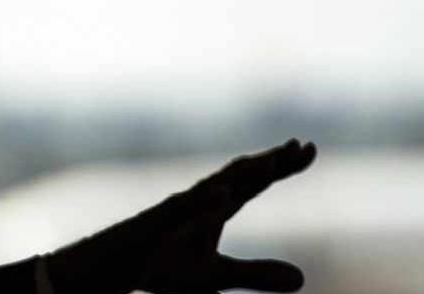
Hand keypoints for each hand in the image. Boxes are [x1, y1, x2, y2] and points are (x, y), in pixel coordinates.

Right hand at [46, 139, 316, 293]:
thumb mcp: (217, 277)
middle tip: (302, 146)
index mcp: (215, 210)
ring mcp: (177, 211)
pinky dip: (204, 202)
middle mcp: (199, 202)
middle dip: (270, 161)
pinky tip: (224, 195)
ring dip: (242, 173)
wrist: (116, 267)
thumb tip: (302, 279)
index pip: (254, 183)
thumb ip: (257, 274)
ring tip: (272, 160)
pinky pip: (183, 211)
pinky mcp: (157, 224)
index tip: (310, 149)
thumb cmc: (164, 267)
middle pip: (239, 176)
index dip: (282, 166)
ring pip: (213, 186)